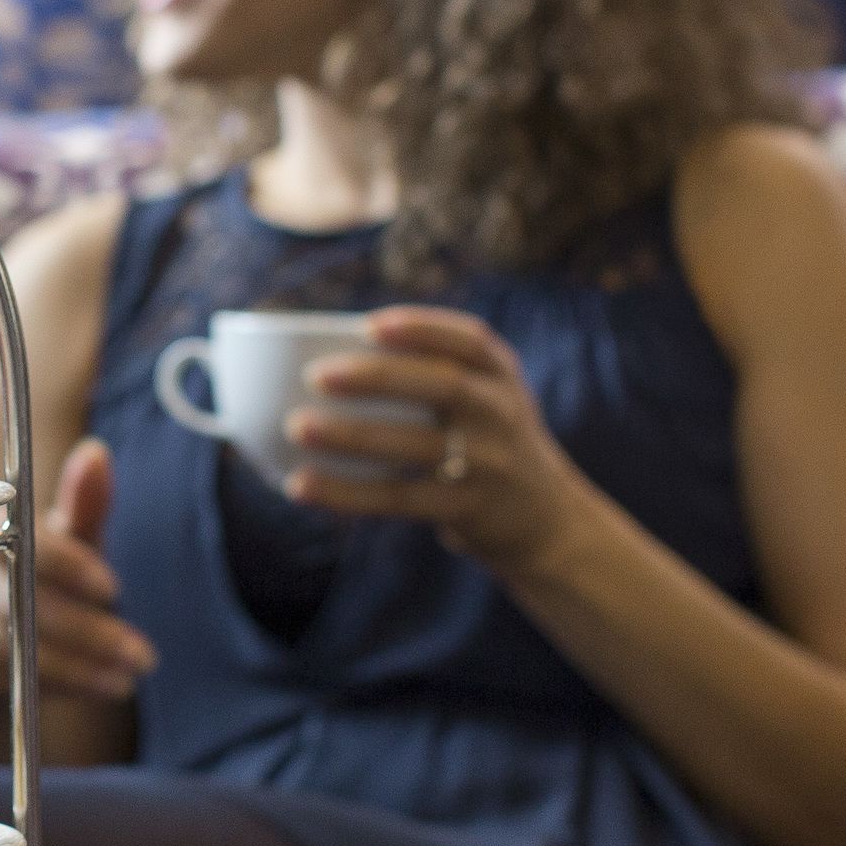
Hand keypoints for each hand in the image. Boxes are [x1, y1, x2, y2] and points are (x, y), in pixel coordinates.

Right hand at [0, 436, 153, 702]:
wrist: (6, 653)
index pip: (16, 538)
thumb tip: (96, 452)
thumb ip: (84, 506)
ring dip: (71, 668)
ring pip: (2, 645)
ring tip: (121, 681)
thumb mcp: (74, 548)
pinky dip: (38, 688)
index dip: (67, 564)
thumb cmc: (45, 586)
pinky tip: (83, 690)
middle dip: (85, 632)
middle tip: (139, 656)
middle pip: (12, 599)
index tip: (114, 591)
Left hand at [286, 307, 591, 584]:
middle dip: (379, 376)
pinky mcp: (466, 508)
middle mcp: (499, 412)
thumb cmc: (487, 443)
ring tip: (297, 426)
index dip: (420, 328)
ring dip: (352, 435)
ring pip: (416, 444)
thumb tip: (321, 362)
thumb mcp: (485, 399)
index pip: (468, 340)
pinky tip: (302, 485)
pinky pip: (399, 497)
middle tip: (316, 374)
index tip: (369, 325)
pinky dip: (346, 492)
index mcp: (500, 375)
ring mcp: (488, 462)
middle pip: (442, 385)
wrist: (547, 520)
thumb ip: (431, 376)